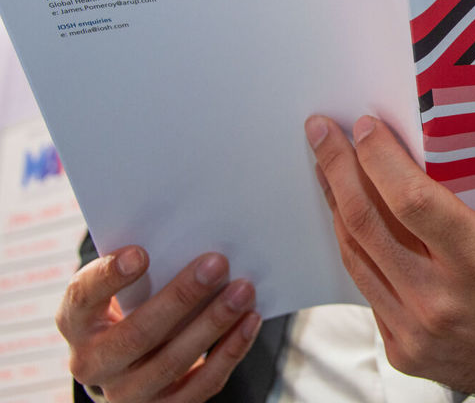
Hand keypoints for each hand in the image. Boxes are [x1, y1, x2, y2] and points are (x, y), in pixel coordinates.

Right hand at [56, 248, 260, 401]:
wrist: (126, 365)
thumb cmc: (130, 306)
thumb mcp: (121, 288)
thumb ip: (143, 267)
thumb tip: (192, 237)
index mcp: (76, 322)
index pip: (83, 297)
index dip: (110, 276)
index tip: (141, 254)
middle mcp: (93, 363)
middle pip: (138, 333)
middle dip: (181, 297)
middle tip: (217, 263)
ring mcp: (126, 393)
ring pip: (172, 362)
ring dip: (214, 323)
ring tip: (243, 289)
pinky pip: (202, 385)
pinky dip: (230, 351)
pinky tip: (249, 320)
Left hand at [305, 99, 474, 402]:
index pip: (411, 201)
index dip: (379, 159)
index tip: (365, 126)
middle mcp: (442, 300)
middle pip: (367, 223)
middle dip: (337, 169)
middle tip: (322, 132)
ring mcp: (418, 330)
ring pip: (357, 256)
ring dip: (336, 205)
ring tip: (327, 166)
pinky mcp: (406, 350)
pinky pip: (367, 290)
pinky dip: (356, 249)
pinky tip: (352, 219)